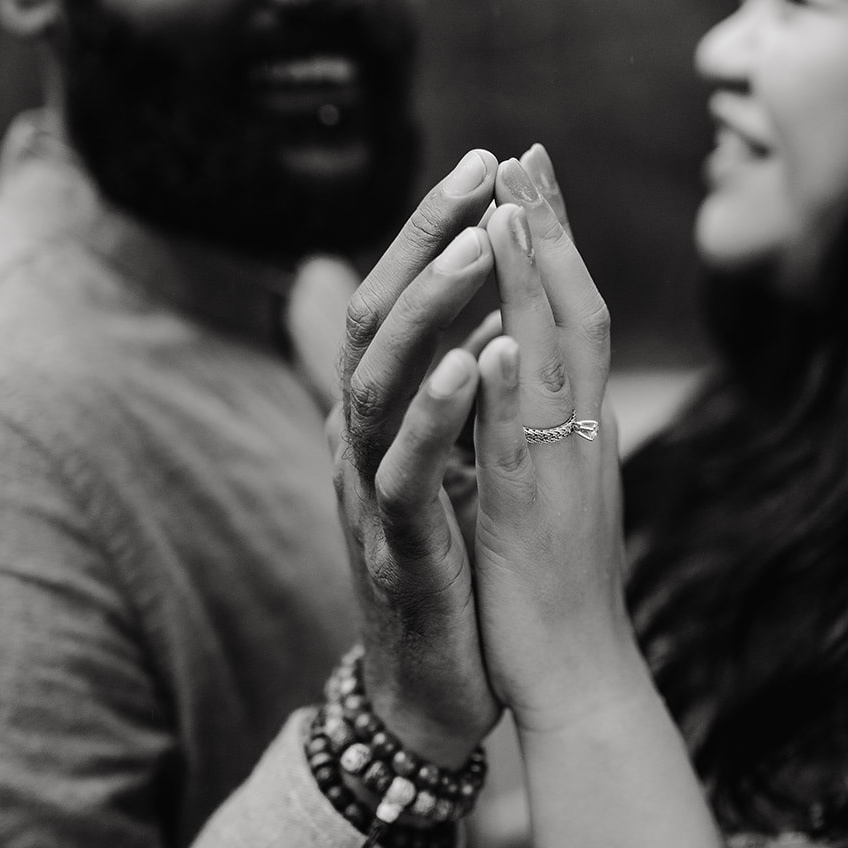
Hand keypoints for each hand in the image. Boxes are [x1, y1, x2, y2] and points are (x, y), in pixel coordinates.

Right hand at [329, 150, 503, 767]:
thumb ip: (434, 385)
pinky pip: (406, 473)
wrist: (433, 684)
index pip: (392, 300)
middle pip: (371, 320)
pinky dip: (435, 415)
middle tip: (479, 171)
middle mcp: (360, 441)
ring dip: (426, 311)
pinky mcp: (395, 549)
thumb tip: (467, 309)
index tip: (487, 162)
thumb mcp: (436, 460)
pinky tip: (471, 364)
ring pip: (377, 384)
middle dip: (424, 242)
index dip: (430, 231)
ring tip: (478, 246)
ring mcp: (369, 493)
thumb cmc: (442, 562)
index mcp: (378, 415)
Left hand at [469, 152, 646, 732]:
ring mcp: (564, 473)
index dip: (552, 243)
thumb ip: (529, 422)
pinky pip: (527, 451)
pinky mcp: (535, 522)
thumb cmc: (554, 586)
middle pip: (578, 314)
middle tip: (527, 155)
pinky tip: (497, 344)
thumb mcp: (539, 486)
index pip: (572, 315)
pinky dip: (514, 395)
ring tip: (513, 211)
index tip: (528, 177)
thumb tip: (513, 367)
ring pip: (558, 366)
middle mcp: (583, 435)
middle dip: (552, 232)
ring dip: (536, 286)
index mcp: (578, 425)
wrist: (580, 677)